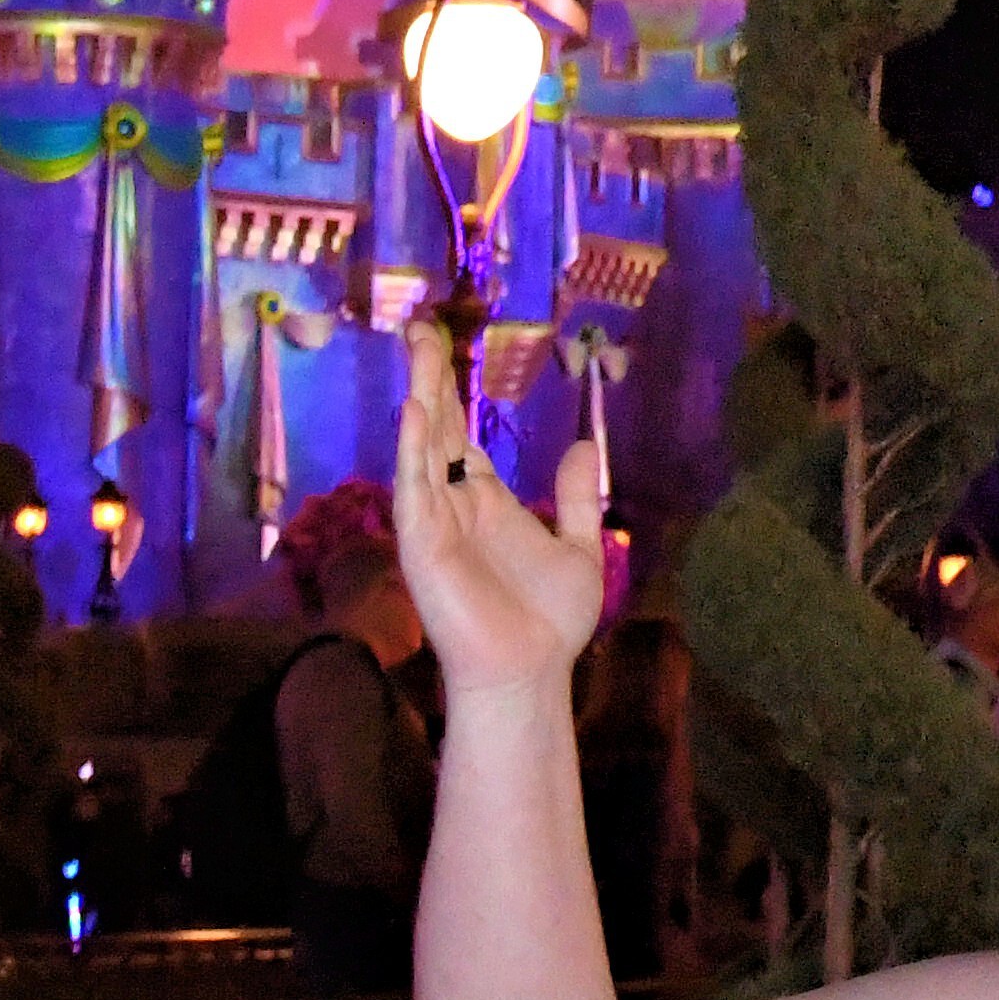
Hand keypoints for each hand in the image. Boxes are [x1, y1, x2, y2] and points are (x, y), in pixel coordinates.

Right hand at [396, 312, 608, 713]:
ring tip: (418, 350)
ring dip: (420, 399)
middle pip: (435, 427)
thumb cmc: (549, 622)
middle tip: (418, 326)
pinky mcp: (423, 549)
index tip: (437, 341)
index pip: (458, 430)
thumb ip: (578, 498)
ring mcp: (434, 524)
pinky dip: (413, 453)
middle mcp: (453, 504)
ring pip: (422, 448)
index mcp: (485, 500)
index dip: (448, 387)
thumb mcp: (579, 548)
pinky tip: (416, 414)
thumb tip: (585, 445)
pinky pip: (414, 493)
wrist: (531, 673)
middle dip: (428, 376)